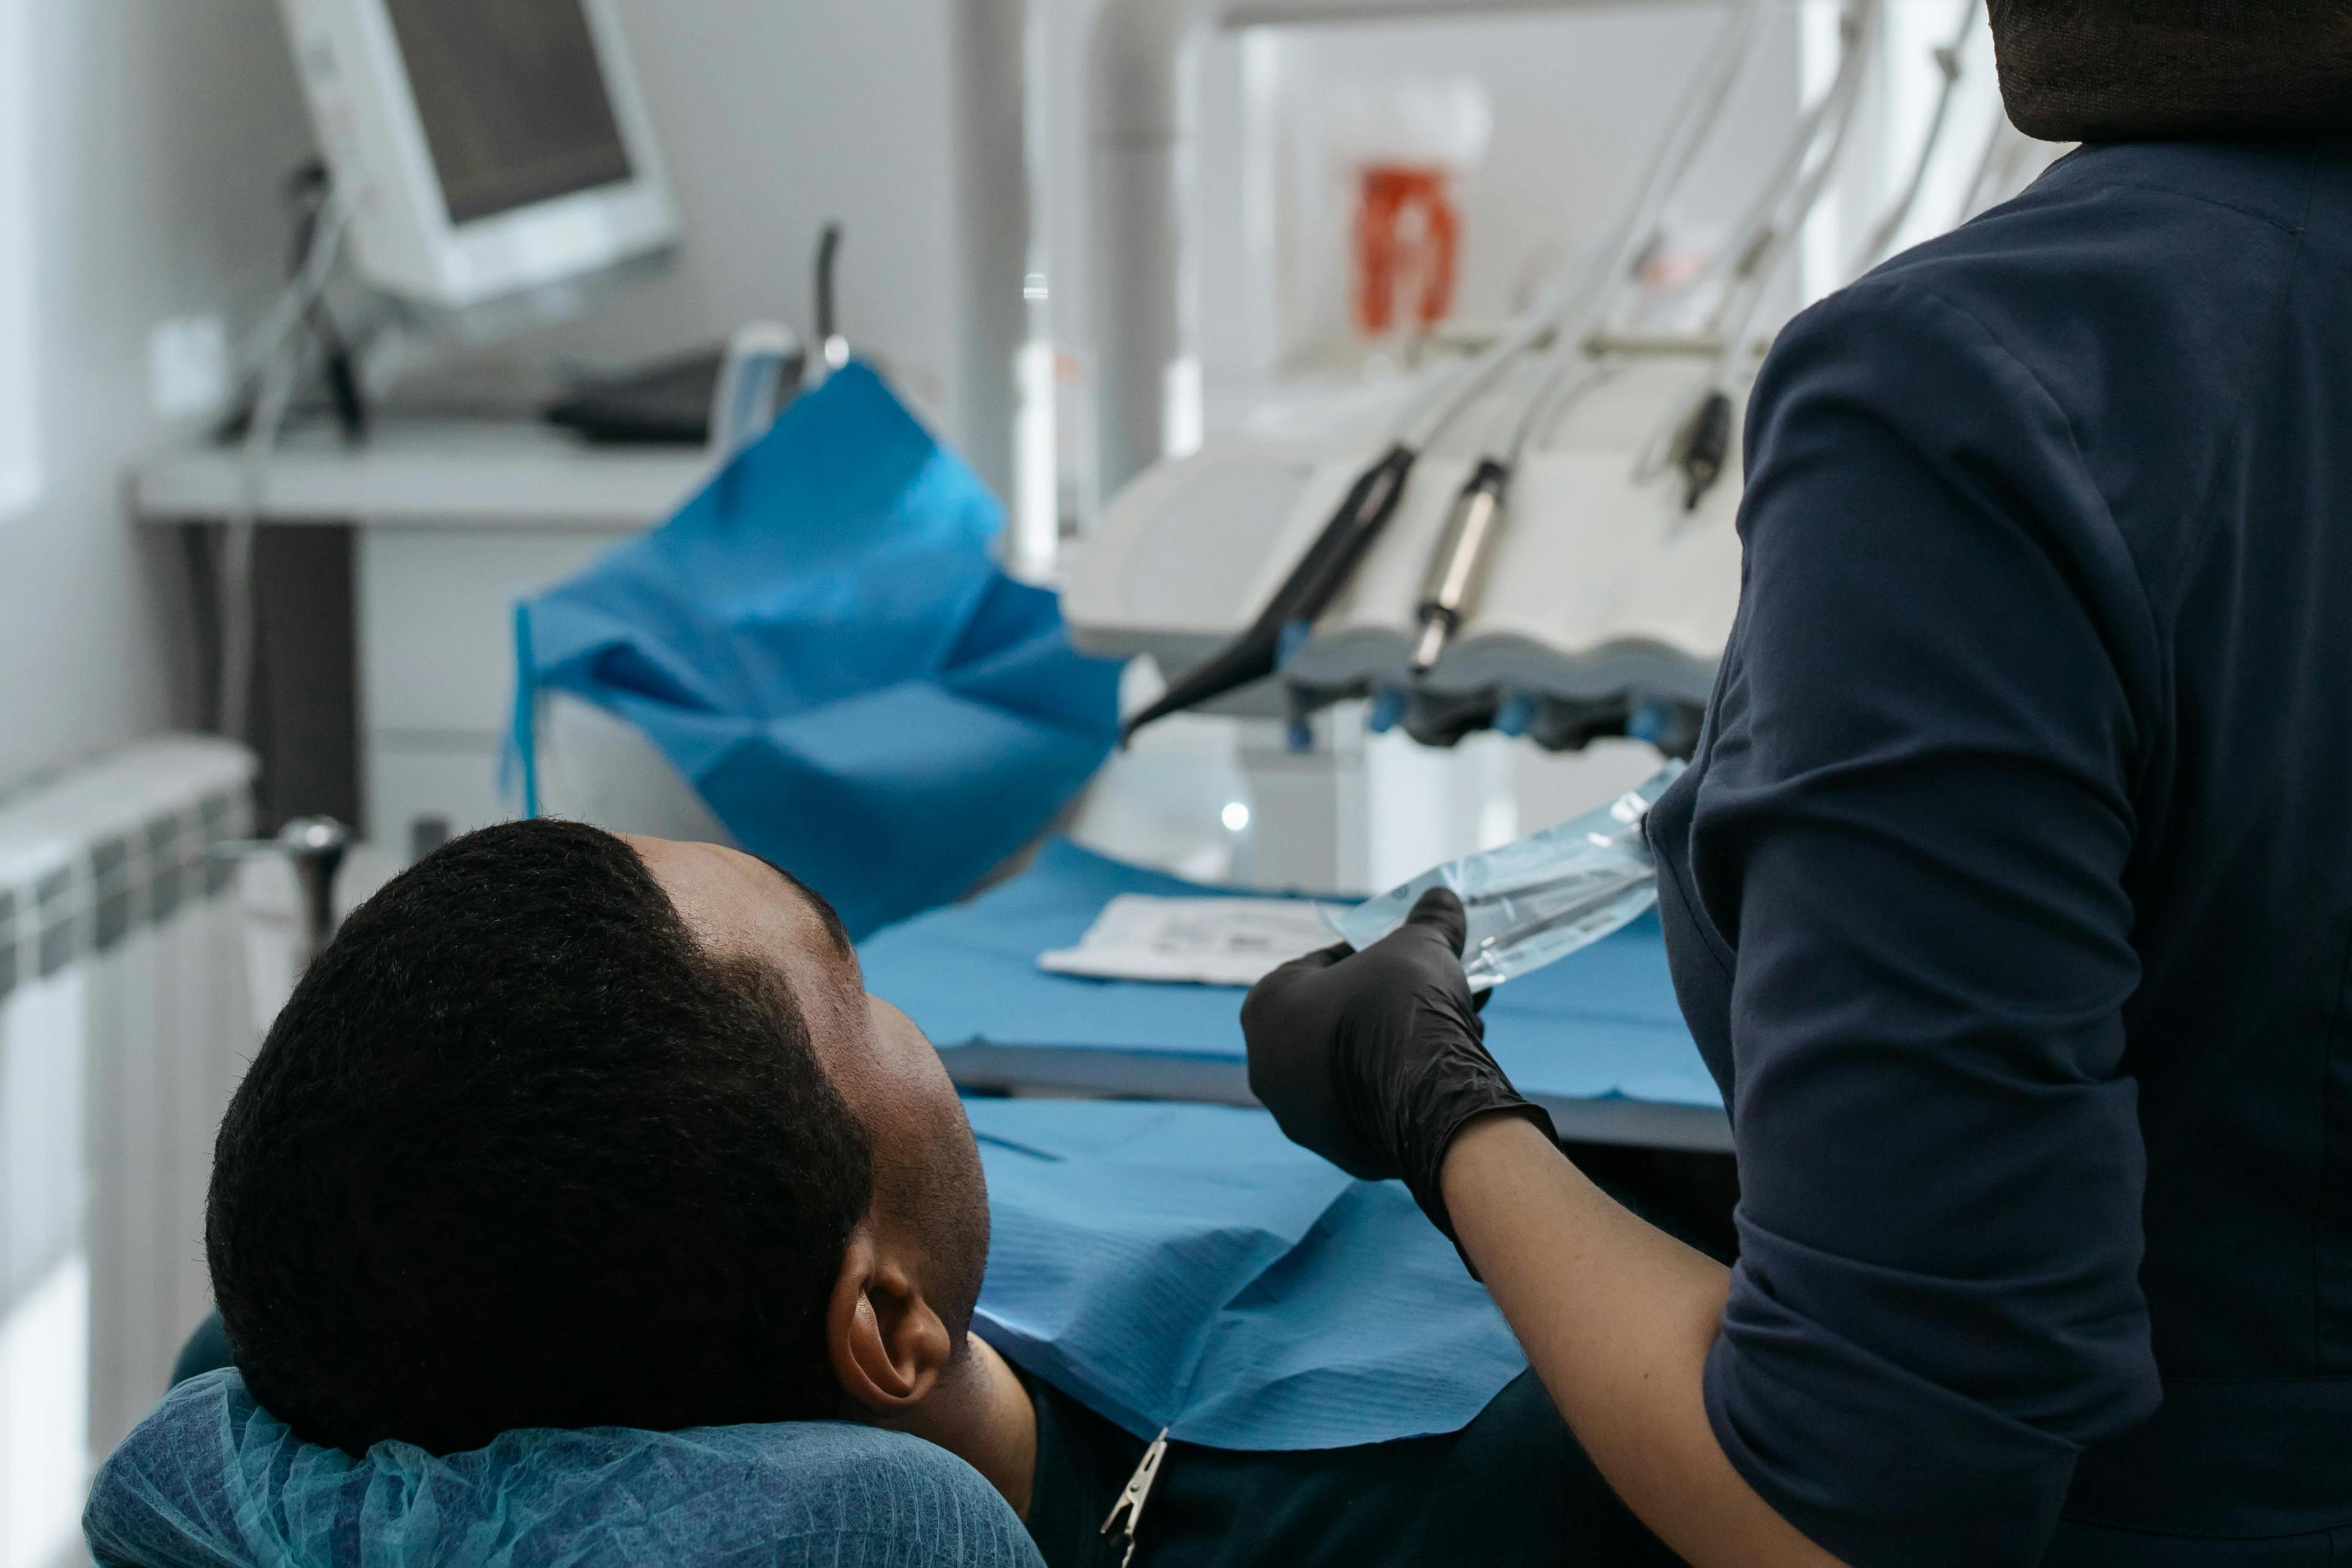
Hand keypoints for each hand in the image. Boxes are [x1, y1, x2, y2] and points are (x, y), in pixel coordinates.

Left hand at [1241, 888, 1553, 1242]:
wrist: (1425, 1093)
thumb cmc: (1401, 1004)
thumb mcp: (1419, 944)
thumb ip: (1427, 920)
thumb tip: (1441, 896)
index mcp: (1265, 1007)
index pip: (1319, 966)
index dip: (1370, 955)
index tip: (1407, 957)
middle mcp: (1268, 1066)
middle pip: (1339, 1022)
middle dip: (1390, 1006)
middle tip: (1435, 995)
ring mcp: (1300, 1116)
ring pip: (1357, 1068)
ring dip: (1400, 1049)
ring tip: (1454, 1032)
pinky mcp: (1340, 1151)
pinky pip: (1373, 1108)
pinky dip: (1404, 1089)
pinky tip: (1445, 1073)